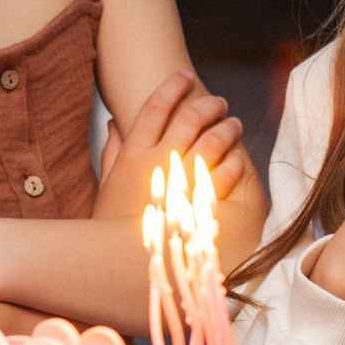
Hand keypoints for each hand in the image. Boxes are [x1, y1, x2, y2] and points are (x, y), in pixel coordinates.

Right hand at [96, 71, 252, 217]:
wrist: (122, 268)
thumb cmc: (110, 229)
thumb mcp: (104, 187)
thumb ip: (111, 154)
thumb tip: (114, 125)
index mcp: (132, 155)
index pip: (154, 106)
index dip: (171, 86)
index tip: (184, 76)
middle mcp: (157, 162)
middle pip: (190, 117)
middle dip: (208, 104)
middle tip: (219, 103)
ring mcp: (181, 182)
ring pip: (212, 141)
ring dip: (227, 128)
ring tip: (234, 124)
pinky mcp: (201, 204)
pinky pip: (226, 174)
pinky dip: (235, 162)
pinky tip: (239, 158)